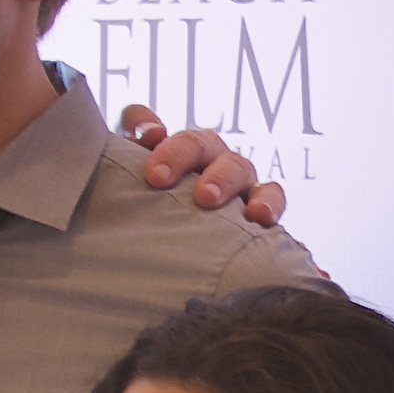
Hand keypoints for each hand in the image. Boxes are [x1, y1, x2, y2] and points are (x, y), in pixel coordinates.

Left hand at [118, 105, 287, 226]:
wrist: (183, 266)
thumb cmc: (154, 224)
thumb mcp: (128, 198)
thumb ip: (121, 171)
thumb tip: (141, 142)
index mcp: (164, 152)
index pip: (148, 125)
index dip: (143, 126)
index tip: (141, 139)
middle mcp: (203, 158)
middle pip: (197, 142)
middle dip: (179, 155)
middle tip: (158, 179)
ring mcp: (235, 178)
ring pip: (236, 165)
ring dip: (221, 178)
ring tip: (206, 198)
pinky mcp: (260, 203)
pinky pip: (272, 195)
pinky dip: (268, 202)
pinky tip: (258, 217)